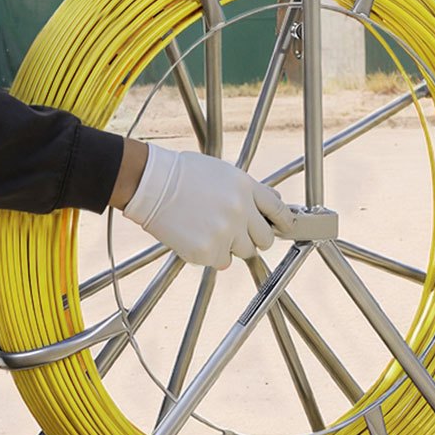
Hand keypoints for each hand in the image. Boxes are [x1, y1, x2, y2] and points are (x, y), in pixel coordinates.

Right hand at [120, 144, 294, 269]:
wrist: (151, 184)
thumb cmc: (183, 175)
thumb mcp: (223, 172)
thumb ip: (249, 190)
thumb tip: (273, 202)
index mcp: (245, 188)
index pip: (278, 210)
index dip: (283, 222)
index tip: (283, 228)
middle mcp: (239, 211)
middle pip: (265, 239)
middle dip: (254, 237)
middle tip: (237, 232)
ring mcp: (224, 233)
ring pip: (244, 252)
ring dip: (232, 245)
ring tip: (210, 230)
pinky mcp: (207, 251)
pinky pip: (222, 261)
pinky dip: (212, 254)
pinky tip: (197, 236)